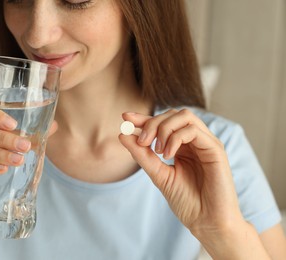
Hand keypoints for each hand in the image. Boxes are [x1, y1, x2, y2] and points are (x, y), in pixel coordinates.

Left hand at [119, 109, 243, 235]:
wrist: (206, 222)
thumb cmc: (186, 201)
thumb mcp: (158, 175)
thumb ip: (142, 155)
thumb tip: (123, 134)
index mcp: (183, 146)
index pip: (163, 123)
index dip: (143, 117)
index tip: (125, 117)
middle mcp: (195, 141)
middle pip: (172, 114)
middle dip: (152, 123)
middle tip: (142, 142)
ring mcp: (206, 143)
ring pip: (184, 116)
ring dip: (163, 128)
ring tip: (156, 150)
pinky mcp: (215, 149)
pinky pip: (192, 130)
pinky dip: (175, 138)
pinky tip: (167, 155)